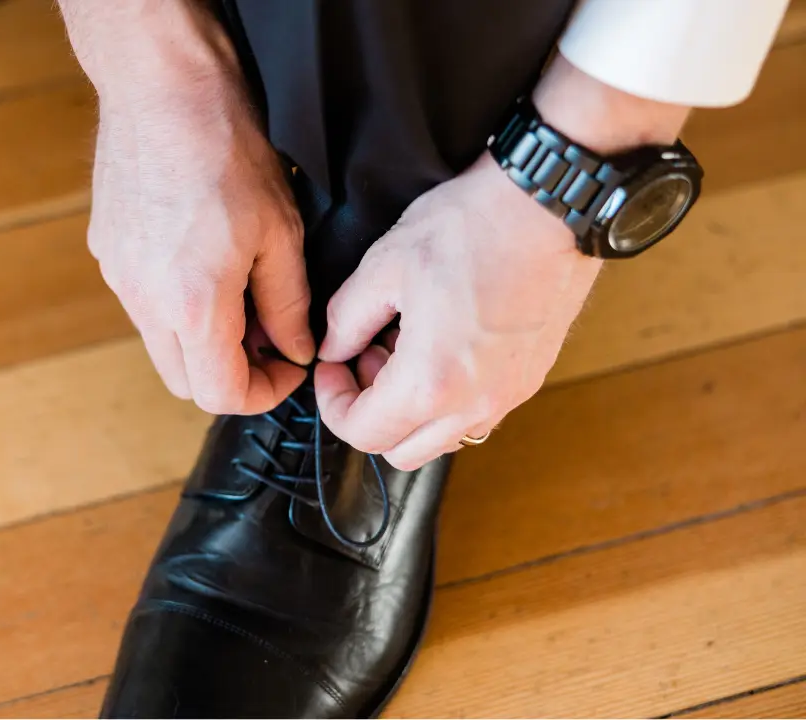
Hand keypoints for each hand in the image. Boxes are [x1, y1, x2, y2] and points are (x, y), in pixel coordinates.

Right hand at [85, 37, 313, 414]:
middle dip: (231, 374)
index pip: (221, 394)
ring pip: (161, 345)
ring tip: (239, 294)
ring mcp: (119, 279)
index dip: (263, 393)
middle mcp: (145, 302)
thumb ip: (288, 306)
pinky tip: (202, 263)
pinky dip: (174, 307)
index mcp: (193, 305)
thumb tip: (294, 349)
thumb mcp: (280, 233)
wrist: (162, 90)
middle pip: (185, 382)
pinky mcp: (107, 254)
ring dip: (202, 341)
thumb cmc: (226, 150)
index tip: (288, 366)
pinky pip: (142, 305)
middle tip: (269, 337)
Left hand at [314, 153, 601, 469]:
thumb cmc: (470, 227)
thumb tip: (333, 350)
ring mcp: (509, 396)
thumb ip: (346, 320)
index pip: (363, 434)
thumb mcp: (383, 266)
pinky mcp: (529, 379)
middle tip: (363, 358)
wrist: (549, 204)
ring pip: (440, 438)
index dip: (333, 403)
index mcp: (431, 383)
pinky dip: (446, 397)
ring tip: (401, 348)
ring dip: (409, 409)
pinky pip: (475, 414)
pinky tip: (439, 344)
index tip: (331, 367)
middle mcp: (475, 404)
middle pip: (401, 450)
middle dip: (369, 412)